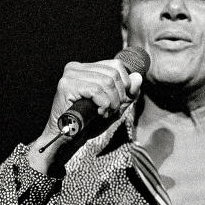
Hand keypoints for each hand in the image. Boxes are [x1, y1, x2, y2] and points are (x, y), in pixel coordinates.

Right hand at [30, 59, 142, 173]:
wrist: (69, 139)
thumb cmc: (90, 123)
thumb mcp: (116, 107)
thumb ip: (128, 93)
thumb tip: (138, 77)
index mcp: (86, 68)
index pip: (116, 65)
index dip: (125, 84)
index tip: (121, 101)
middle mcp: (76, 68)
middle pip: (113, 73)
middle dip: (119, 96)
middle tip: (111, 110)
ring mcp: (70, 75)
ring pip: (106, 82)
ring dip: (111, 102)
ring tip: (104, 113)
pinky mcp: (66, 86)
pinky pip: (96, 90)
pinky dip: (103, 104)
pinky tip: (97, 113)